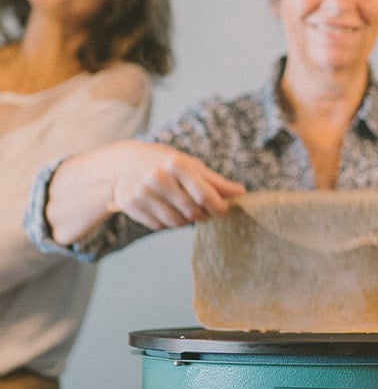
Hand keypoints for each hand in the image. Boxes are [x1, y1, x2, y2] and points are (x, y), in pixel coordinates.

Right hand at [108, 142, 244, 229]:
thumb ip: (215, 181)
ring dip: (185, 220)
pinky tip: (166, 210)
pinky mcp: (130, 205)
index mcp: (177, 164)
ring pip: (175, 222)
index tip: (223, 210)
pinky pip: (158, 225)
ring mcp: (142, 192)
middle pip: (191, 211)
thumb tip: (241, 192)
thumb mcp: (191, 165)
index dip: (218, 207)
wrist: (125, 162)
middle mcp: (158, 177)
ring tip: (185, 209)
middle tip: (204, 211)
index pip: (203, 195)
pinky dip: (167, 223)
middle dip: (202, 214)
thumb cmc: (167, 163)